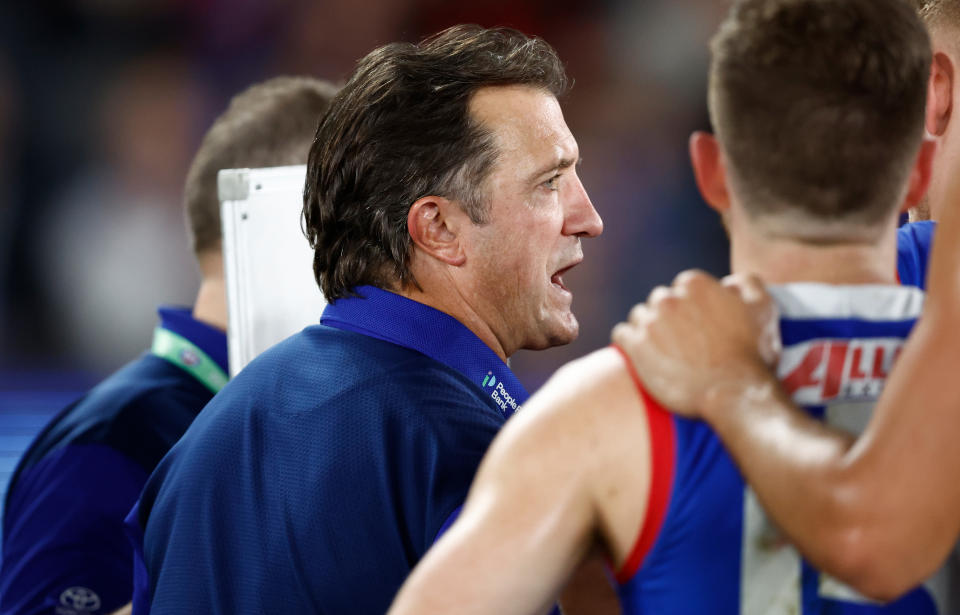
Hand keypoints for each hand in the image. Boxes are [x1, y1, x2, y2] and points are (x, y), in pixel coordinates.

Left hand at [611, 270, 780, 416]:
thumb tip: (730, 281)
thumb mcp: (763, 310)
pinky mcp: (635, 347)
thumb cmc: (751, 355)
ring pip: (639, 316)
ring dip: (648, 329)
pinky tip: (643, 355)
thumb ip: (746, 284)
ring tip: (664, 351)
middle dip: (669, 317)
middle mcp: (669, 298)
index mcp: (696, 284)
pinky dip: (629, 342)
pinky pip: (621, 334)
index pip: (684, 287)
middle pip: (660, 300)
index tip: (699, 325)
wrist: (733, 394)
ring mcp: (649, 322)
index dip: (692, 306)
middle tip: (683, 341)